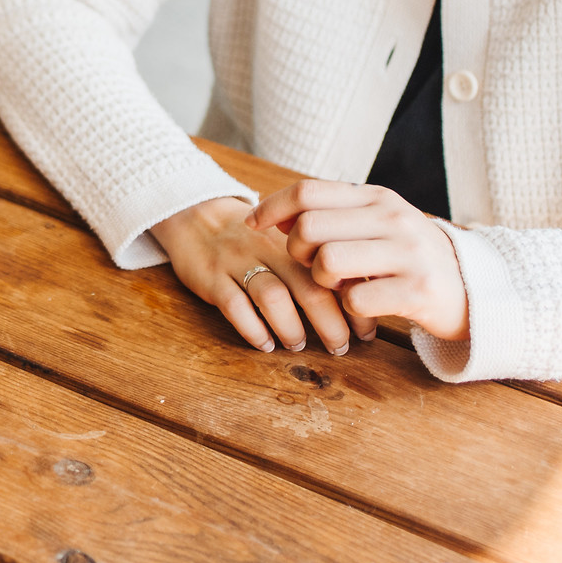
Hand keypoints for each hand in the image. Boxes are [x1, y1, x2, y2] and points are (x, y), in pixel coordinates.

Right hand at [152, 196, 370, 354]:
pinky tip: (265, 344)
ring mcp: (237, 262)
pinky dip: (253, 330)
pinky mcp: (210, 276)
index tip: (366, 331)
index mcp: (294, 241)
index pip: (335, 273)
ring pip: (272, 297)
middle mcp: (269, 249)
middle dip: (330, 324)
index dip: (354, 304)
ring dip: (291, 328)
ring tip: (299, 345)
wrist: (195, 214)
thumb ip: (320, 264)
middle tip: (340, 348)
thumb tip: (365, 297)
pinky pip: (234, 306)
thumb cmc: (251, 238)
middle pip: (309, 287)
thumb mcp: (286, 243)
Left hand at [249, 181, 468, 339]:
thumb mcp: (375, 224)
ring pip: (327, 262)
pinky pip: (354, 299)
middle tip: (313, 266)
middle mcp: (393, 218)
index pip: (308, 192)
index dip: (271, 208)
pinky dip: (350, 307)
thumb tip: (271, 213)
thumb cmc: (408, 258)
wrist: (474, 290)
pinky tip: (366, 305)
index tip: (251, 224)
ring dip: (322, 281)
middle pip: (309, 227)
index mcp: (377, 197)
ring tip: (341, 285)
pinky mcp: (419, 290)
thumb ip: (331, 215)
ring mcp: (409, 253)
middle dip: (297, 252)